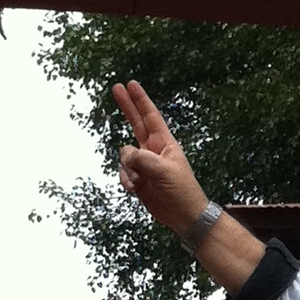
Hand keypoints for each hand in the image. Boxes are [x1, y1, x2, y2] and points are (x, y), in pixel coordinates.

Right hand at [114, 79, 206, 237]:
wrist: (183, 216)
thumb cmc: (182, 190)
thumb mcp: (164, 170)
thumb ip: (142, 158)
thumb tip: (125, 155)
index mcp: (165, 143)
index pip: (151, 116)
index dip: (141, 100)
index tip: (132, 84)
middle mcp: (153, 150)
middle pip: (135, 123)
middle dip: (126, 106)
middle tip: (115, 88)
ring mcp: (144, 164)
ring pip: (124, 156)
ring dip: (128, 168)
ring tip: (140, 181)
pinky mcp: (138, 179)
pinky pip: (123, 173)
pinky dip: (126, 180)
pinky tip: (135, 190)